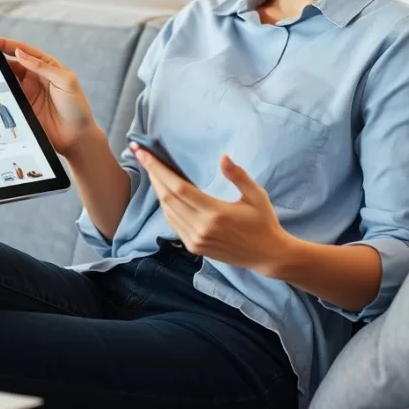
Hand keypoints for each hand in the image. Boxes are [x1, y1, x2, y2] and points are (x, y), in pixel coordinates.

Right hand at [0, 37, 95, 153]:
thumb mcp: (66, 82)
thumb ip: (43, 67)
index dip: (1, 44)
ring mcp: (25, 94)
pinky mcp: (20, 109)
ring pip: (4, 80)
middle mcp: (33, 77)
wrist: (77, 137)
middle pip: (8, 63)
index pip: (20, 50)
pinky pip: (5, 99)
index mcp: (45, 65)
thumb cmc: (77, 107)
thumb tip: (19, 53)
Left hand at [133, 144, 294, 271]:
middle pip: (167, 197)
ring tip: (152, 170)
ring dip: (157, 189)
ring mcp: (195, 240)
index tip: (145, 153)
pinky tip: (164, 192)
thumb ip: (238, 176)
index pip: (178, 187)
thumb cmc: (264, 221)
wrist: (267, 255)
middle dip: (152, 174)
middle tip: (141, 155)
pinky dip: (165, 205)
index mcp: (215, 213)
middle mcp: (201, 228)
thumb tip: (222, 157)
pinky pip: (173, 223)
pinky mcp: (194, 247)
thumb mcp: (256, 195)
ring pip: (167, 211)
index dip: (158, 169)